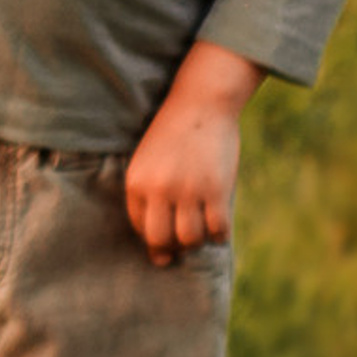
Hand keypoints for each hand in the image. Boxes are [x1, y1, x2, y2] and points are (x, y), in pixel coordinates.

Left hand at [125, 40, 263, 264]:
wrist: (199, 104)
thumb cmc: (174, 135)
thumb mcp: (148, 162)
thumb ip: (150, 196)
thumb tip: (159, 252)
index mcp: (136, 181)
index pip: (140, 227)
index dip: (155, 239)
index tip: (166, 240)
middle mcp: (158, 188)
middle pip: (161, 240)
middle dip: (173, 248)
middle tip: (184, 244)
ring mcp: (187, 190)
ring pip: (190, 238)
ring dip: (198, 241)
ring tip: (203, 231)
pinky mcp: (215, 189)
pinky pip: (218, 229)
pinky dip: (220, 235)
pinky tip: (219, 226)